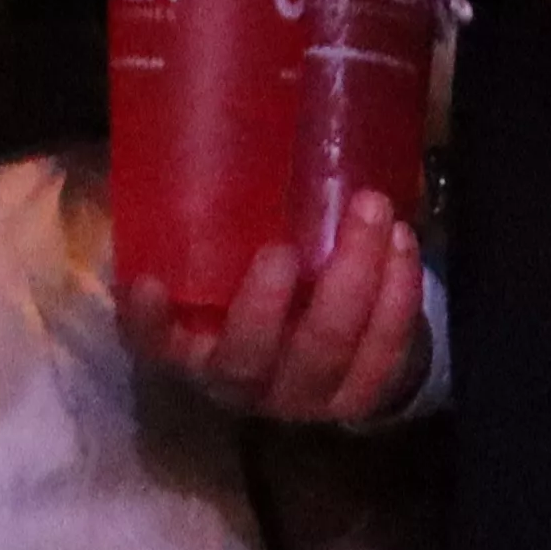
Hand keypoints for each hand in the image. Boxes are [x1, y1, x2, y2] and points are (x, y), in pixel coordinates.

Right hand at [116, 191, 429, 422]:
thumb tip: (157, 151)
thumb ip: (186, 224)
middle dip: (268, 302)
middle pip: (250, 354)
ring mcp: (301, 398)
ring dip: (355, 281)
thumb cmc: (242, 281)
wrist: (310, 347)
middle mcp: (239, 383)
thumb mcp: (207, 258)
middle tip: (287, 246)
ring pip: (327, 350)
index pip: (151, 342)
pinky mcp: (356, 398)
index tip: (148, 282)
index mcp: (187, 349)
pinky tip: (402, 243)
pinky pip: (382, 353)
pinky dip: (397, 298)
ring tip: (372, 213)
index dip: (148, 320)